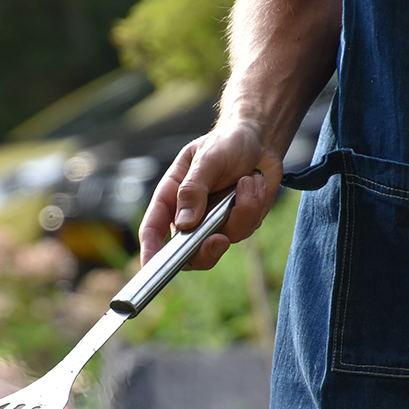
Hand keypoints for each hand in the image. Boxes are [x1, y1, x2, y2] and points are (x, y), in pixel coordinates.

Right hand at [138, 121, 282, 268]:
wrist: (259, 141)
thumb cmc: (225, 144)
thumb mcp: (207, 159)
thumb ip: (194, 189)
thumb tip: (185, 223)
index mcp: (171, 197)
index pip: (153, 230)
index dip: (150, 252)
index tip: (151, 268)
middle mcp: (189, 216)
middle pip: (188, 253)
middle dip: (205, 251)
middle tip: (219, 239)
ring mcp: (214, 223)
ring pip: (224, 240)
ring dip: (241, 212)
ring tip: (248, 181)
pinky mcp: (238, 223)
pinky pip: (246, 229)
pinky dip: (255, 206)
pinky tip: (255, 183)